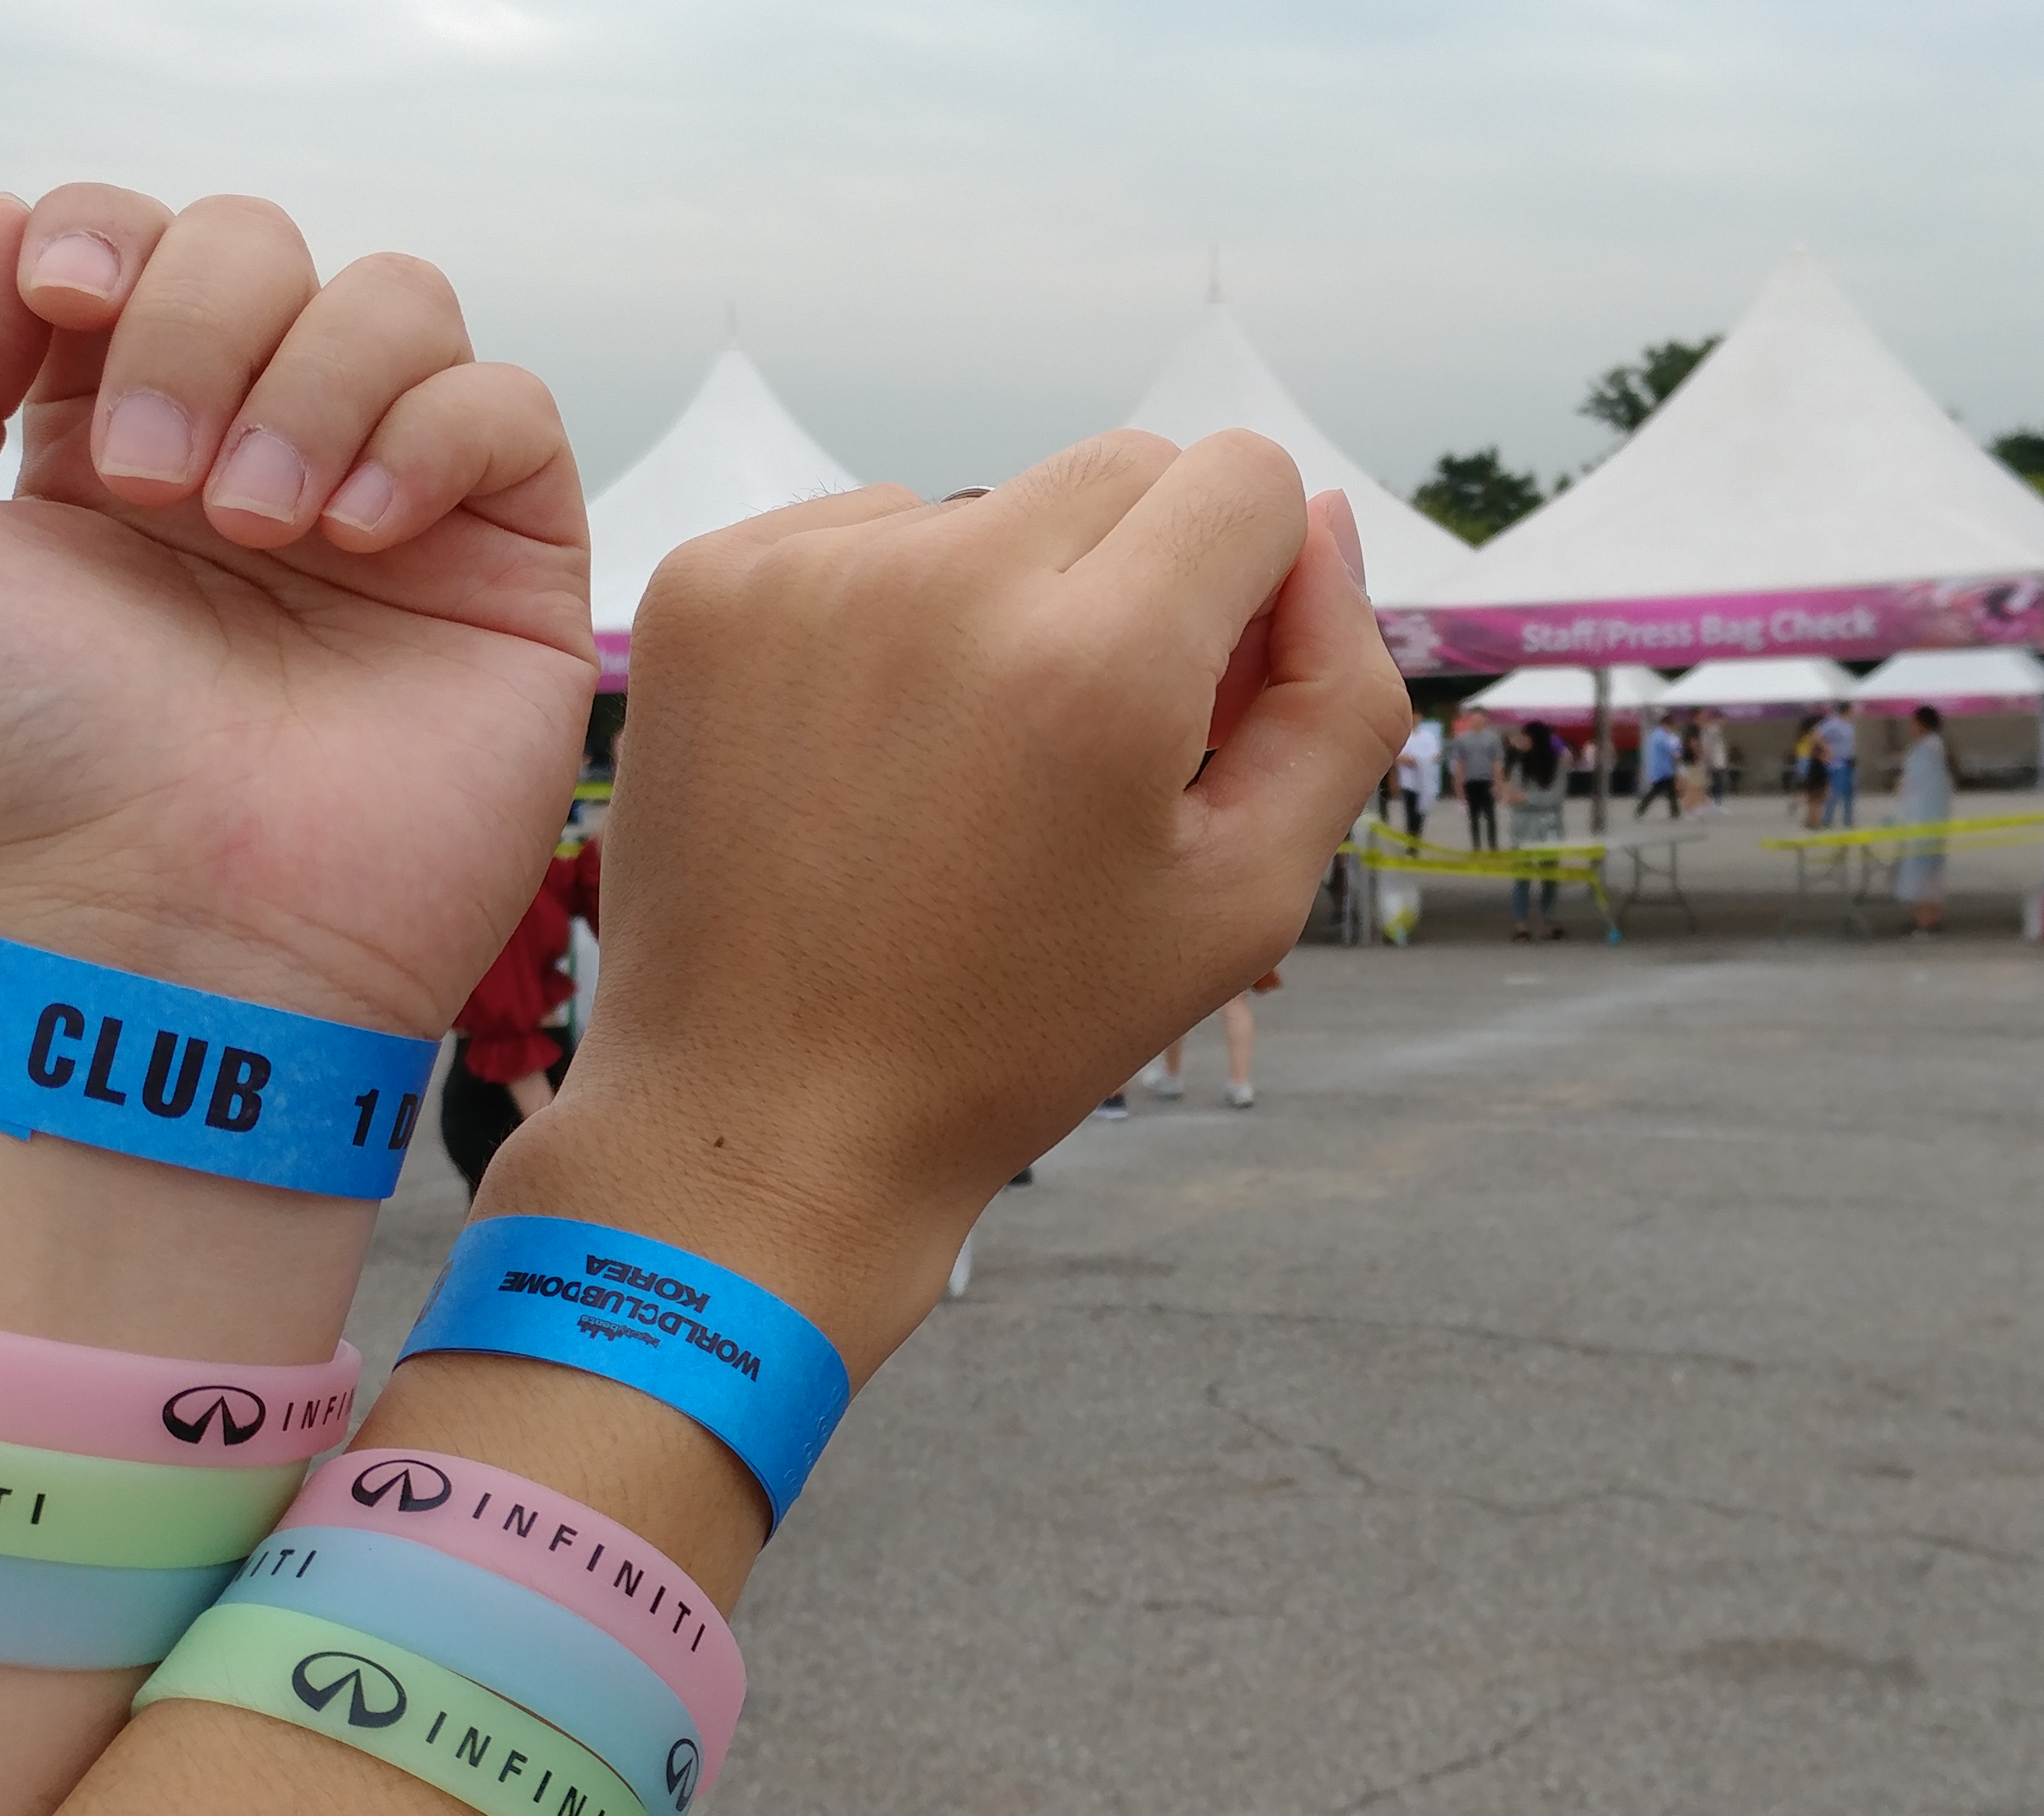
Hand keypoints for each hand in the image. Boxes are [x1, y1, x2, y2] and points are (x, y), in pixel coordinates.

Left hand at [0, 187, 594, 1035]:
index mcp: (120, 441)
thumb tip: (6, 214)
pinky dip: (430, 436)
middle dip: (200, 326)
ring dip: (314, 384)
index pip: (141, 243)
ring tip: (264, 527)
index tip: (64, 307)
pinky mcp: (508, 563)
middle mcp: (260, 451)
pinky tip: (362, 536)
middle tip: (165, 489)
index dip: (108, 235)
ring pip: (401, 300)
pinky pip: (509, 404)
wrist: (181, 931)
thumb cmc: (36, 776)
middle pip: (266, 247)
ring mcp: (396, 505)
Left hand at [501, 439, 1404, 1359]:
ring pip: (991, 507)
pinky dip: (889, 616)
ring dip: (1008, 602)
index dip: (1254, 591)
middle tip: (1087, 751)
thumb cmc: (1021, 1025)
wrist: (769, 1117)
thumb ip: (1335, 694)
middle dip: (1142, 584)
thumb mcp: (1247, 897)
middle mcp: (947, 583)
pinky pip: (864, 535)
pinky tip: (869, 755)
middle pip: (1124, 469)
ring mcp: (807, 576)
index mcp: (1100, 665)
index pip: (1245, 478)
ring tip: (959, 771)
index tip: (1202, 707)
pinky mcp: (708, 588)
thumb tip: (1320, 523)